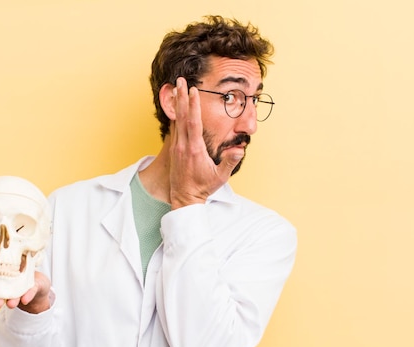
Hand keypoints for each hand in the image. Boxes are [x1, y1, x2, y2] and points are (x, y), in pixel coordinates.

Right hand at [0, 249, 51, 312]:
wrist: (37, 281)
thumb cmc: (13, 268)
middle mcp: (6, 289)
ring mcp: (19, 289)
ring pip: (14, 297)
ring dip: (12, 301)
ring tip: (11, 304)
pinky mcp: (32, 289)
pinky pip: (30, 293)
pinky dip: (27, 295)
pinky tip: (25, 299)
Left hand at [168, 77, 242, 208]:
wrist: (184, 199)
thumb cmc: (203, 187)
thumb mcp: (220, 177)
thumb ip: (230, 162)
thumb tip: (240, 149)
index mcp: (194, 149)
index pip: (193, 122)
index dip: (192, 105)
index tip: (192, 90)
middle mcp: (183, 145)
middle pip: (181, 116)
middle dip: (181, 97)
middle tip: (179, 80)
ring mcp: (176, 147)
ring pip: (176, 120)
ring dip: (176, 103)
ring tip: (175, 87)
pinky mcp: (174, 149)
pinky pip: (174, 128)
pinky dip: (174, 115)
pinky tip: (173, 106)